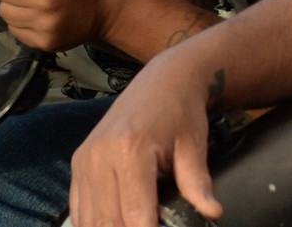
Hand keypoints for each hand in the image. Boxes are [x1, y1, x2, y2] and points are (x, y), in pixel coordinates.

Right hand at [73, 47, 224, 226]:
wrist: (164, 79)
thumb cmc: (181, 111)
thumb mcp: (194, 145)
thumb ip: (197, 183)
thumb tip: (213, 212)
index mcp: (130, 150)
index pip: (135, 215)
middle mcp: (100, 156)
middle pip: (108, 221)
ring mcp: (85, 160)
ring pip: (89, 220)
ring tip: (133, 226)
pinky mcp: (78, 162)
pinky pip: (78, 207)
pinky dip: (93, 223)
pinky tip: (112, 224)